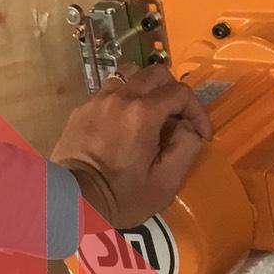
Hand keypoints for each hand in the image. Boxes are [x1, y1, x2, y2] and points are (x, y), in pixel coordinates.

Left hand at [51, 64, 212, 228]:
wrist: (72, 200)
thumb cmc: (121, 196)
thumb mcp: (165, 182)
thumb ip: (186, 148)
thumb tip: (187, 128)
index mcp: (143, 113)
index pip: (181, 92)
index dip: (197, 111)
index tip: (200, 133)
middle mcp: (120, 97)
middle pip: (156, 73)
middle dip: (174, 92)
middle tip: (178, 118)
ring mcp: (97, 100)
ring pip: (130, 75)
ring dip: (147, 89)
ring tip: (151, 114)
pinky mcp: (81, 109)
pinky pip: (109, 91)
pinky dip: (124, 100)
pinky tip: (124, 125)